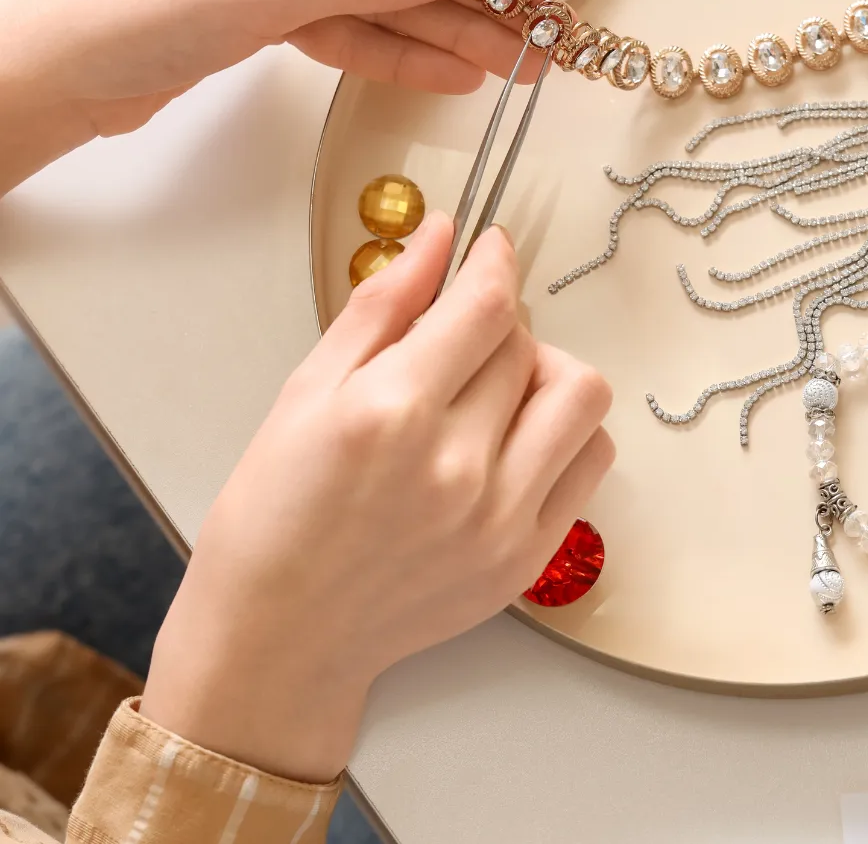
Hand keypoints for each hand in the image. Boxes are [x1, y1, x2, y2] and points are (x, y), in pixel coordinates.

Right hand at [140, 217, 613, 782]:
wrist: (281, 634)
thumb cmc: (274, 512)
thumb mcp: (307, 391)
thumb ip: (382, 306)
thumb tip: (440, 237)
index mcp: (391, 412)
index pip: (486, 304)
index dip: (493, 261)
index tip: (488, 249)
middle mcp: (457, 466)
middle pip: (526, 343)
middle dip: (496, 322)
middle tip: (459, 340)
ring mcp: (500, 518)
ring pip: (579, 395)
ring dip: (545, 371)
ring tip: (498, 390)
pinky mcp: (526, 558)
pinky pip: (590, 461)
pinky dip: (564, 431)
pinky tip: (516, 440)